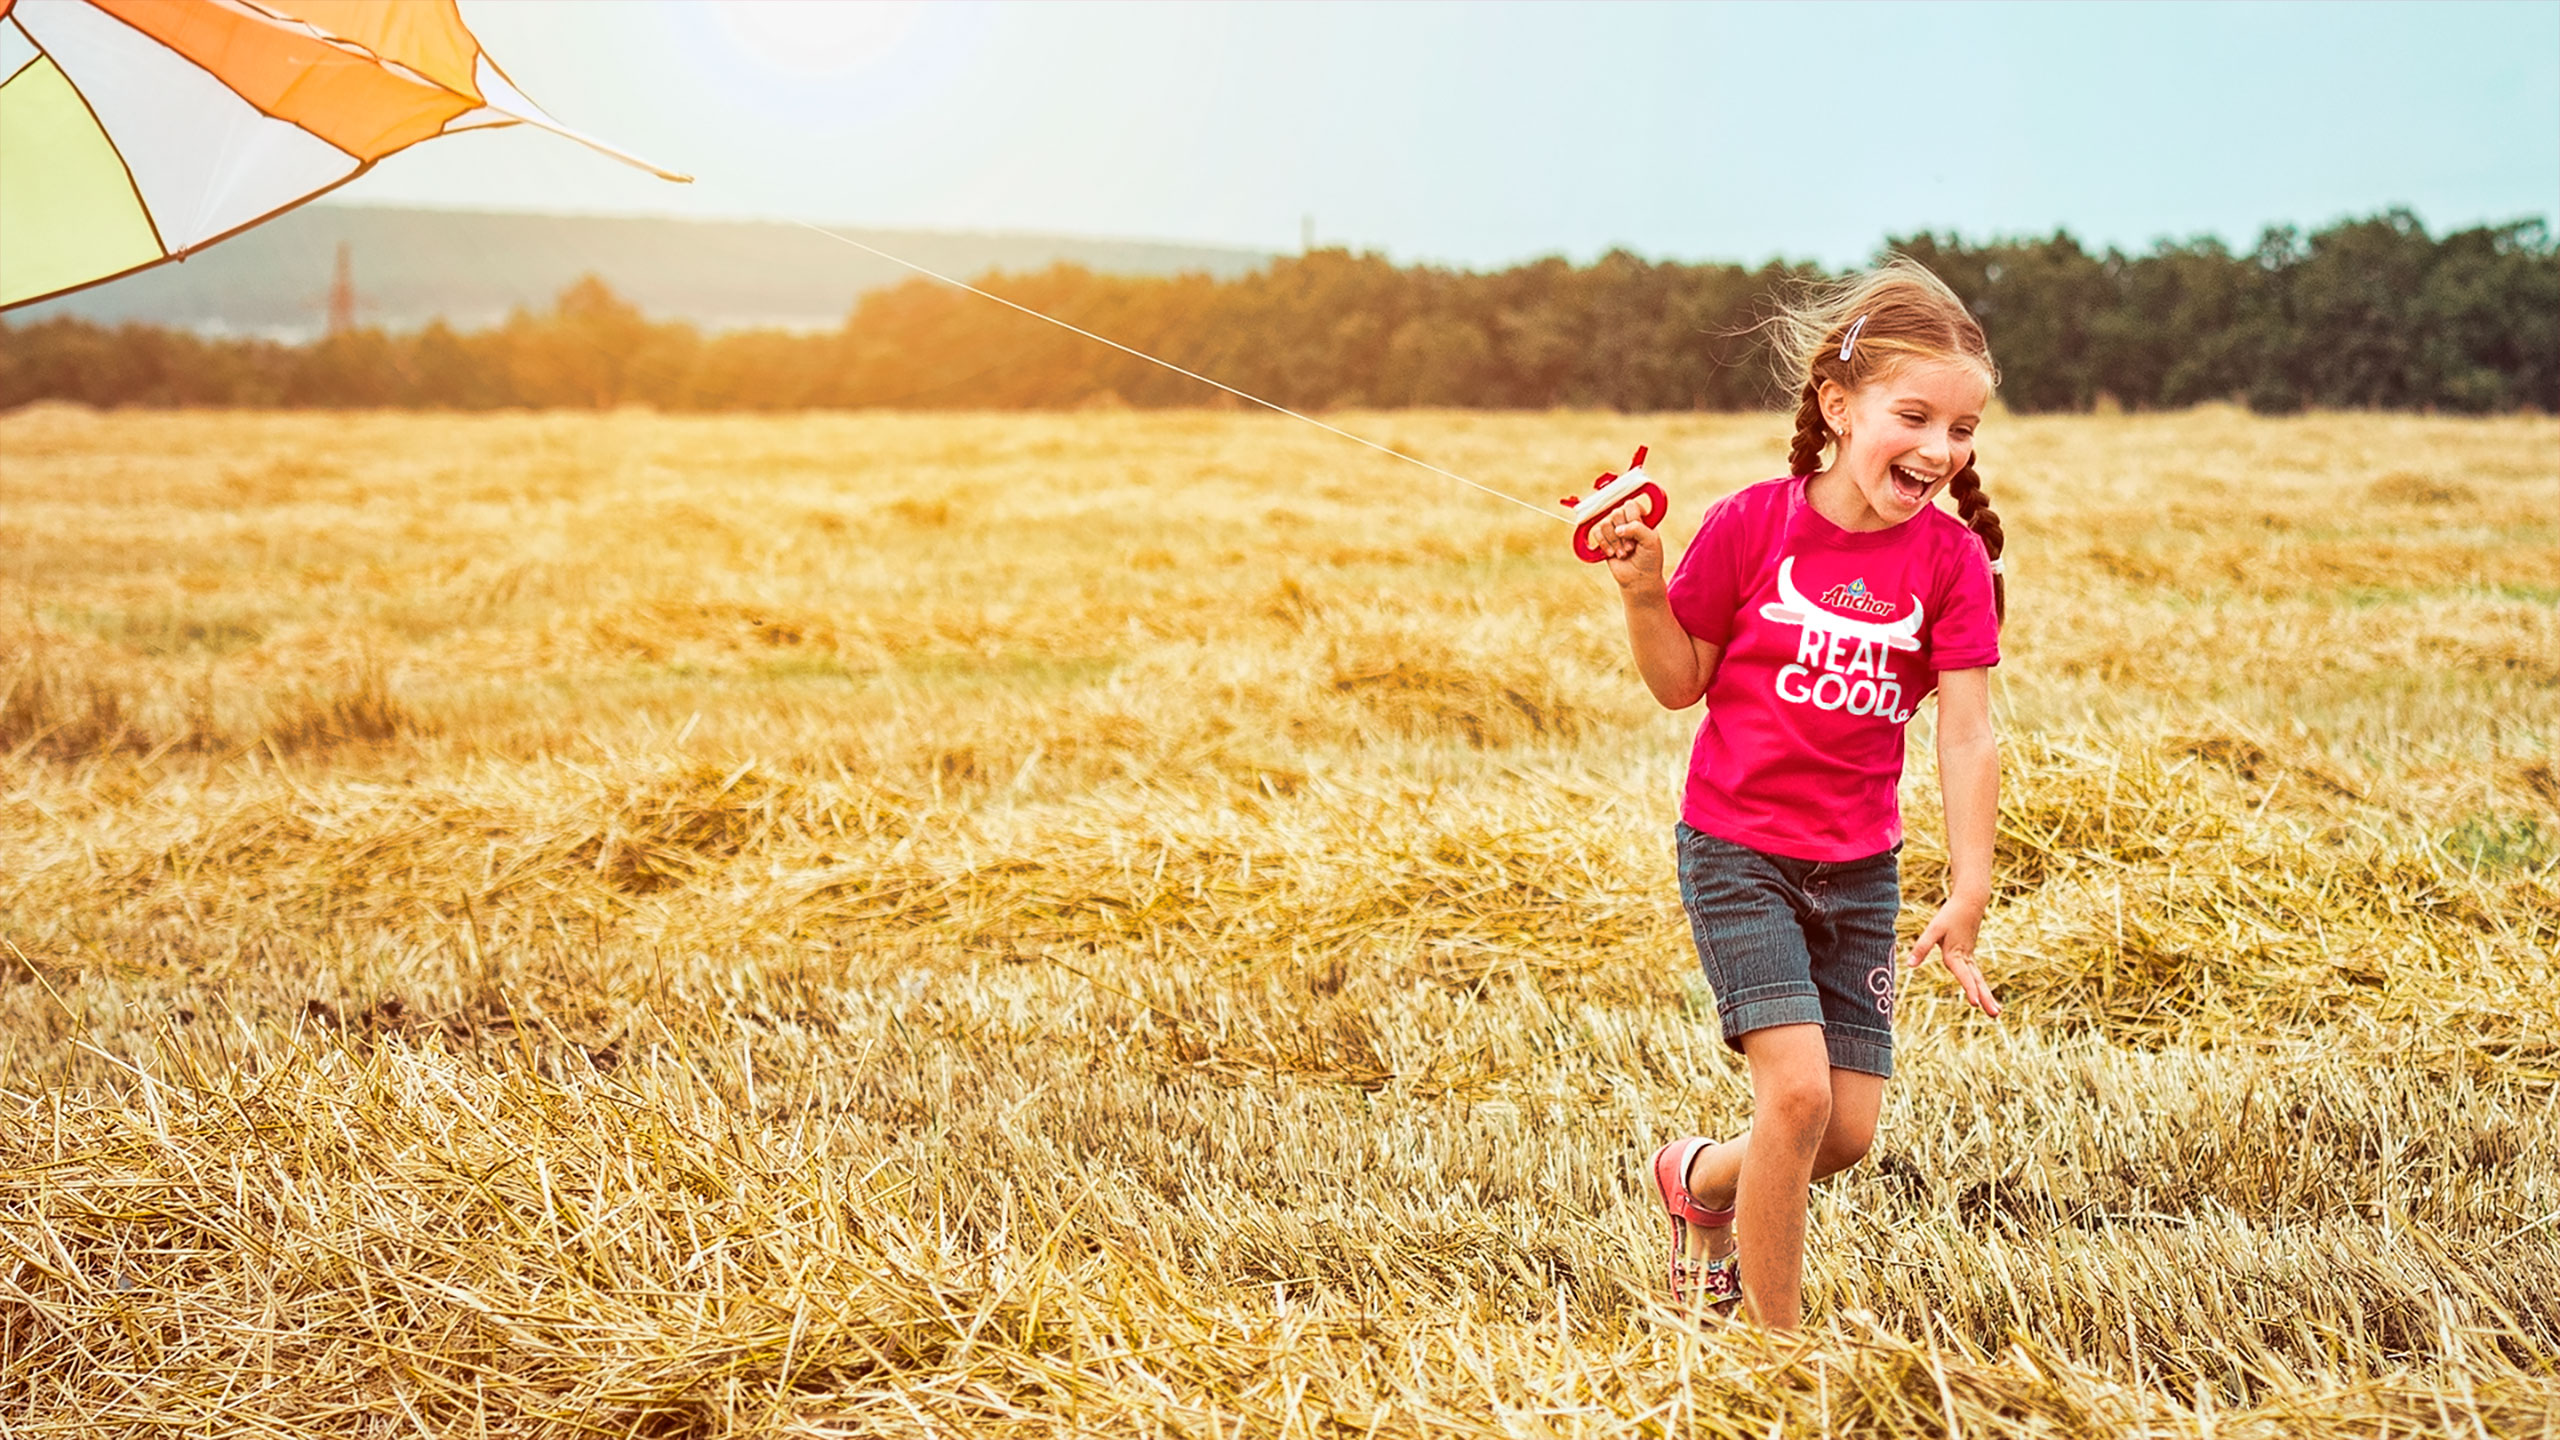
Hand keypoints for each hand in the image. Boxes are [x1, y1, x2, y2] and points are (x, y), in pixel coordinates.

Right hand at [1600, 506, 1662, 589]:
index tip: (1638, 535)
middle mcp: (1626, 519)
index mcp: (1640, 516)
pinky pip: (1596, 532)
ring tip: (1623, 553)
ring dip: (1614, 541)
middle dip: (1623, 534)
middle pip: (1615, 513)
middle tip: (1631, 547)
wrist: (1638, 578)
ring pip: (1605, 523)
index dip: (1631, 519)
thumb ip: (1637, 528)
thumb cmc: (1649, 558)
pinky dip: (1604, 544)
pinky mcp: (1603, 538)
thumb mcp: (1651, 541)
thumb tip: (1618, 529)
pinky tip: (1612, 554)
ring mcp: (1613, 528)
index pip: (1630, 505)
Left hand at [1908, 897, 2000, 1017]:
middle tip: (1995, 1014)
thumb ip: (1922, 947)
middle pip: (1977, 982)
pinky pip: (1976, 975)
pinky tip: (1985, 997)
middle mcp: (1965, 958)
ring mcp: (1969, 957)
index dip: (1968, 989)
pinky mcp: (1969, 955)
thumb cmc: (1949, 916)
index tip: (1974, 1003)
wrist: (1969, 903)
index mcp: (1956, 954)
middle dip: (1985, 999)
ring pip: (1979, 980)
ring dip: (1987, 996)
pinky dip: (1981, 987)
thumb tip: (1910, 965)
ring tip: (1997, 1012)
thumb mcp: (1933, 930)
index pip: (1963, 976)